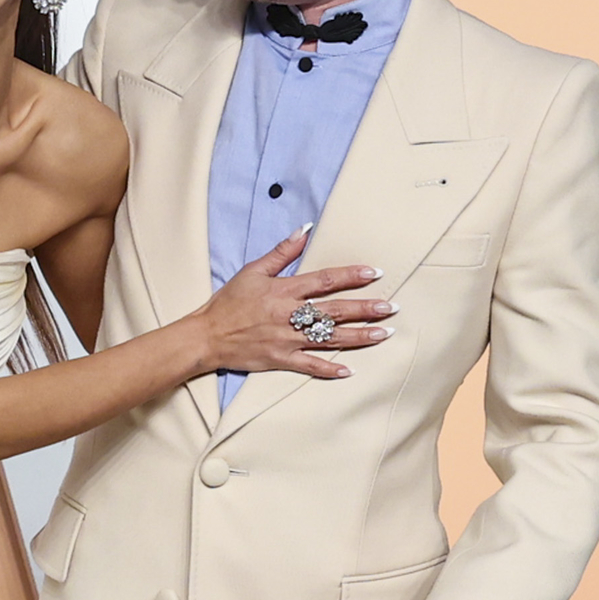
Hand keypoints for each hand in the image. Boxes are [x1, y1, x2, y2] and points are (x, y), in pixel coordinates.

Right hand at [204, 230, 389, 380]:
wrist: (207, 336)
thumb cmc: (229, 302)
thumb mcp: (253, 271)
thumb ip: (281, 252)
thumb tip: (304, 229)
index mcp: (284, 290)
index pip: (325, 280)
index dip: (351, 276)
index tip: (374, 273)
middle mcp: (290, 315)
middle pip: (335, 310)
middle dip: (366, 309)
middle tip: (391, 307)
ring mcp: (288, 340)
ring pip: (330, 338)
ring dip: (359, 336)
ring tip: (384, 334)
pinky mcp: (281, 360)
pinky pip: (310, 366)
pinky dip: (329, 369)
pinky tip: (350, 370)